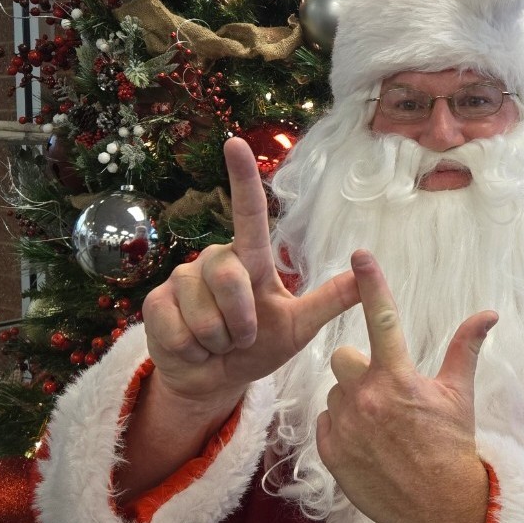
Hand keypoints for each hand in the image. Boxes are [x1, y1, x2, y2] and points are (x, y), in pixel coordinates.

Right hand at [141, 137, 358, 409]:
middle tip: (242, 337)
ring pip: (204, 313)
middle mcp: (214, 261)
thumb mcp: (300, 326)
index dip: (243, 179)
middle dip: (242, 322)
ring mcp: (182, 280)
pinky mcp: (156, 304)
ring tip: (218, 343)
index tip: (235, 143)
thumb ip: (331, 299)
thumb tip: (368, 268)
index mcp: (250, 260)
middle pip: (231, 279)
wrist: (216, 380)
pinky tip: (193, 348)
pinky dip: (194, 350)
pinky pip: (179, 330)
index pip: (248, 215)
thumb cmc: (259, 347)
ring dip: (219, 340)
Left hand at [316, 251, 494, 522]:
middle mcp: (366, 398)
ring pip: (335, 392)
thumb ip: (465, 349)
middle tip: (384, 392)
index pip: (384, 319)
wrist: (440, 508)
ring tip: (381, 428)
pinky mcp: (329, 451)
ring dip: (352, 401)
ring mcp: (345, 426)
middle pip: (342, 357)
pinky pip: (326, 422)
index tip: (360, 255)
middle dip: (359, 368)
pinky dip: (342, 428)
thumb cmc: (453, 447)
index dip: (372, 284)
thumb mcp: (459, 395)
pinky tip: (367, 446)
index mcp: (399, 378)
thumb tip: (488, 313)